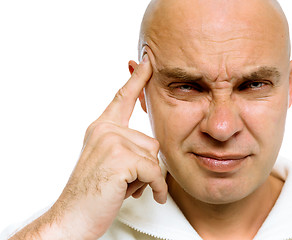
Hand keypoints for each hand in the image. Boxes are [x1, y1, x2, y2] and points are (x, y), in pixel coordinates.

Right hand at [14, 54, 167, 239]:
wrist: (72, 217)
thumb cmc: (92, 192)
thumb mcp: (108, 162)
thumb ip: (126, 147)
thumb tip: (150, 147)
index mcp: (102, 129)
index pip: (122, 98)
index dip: (137, 80)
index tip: (146, 62)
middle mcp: (106, 131)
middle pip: (151, 142)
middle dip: (145, 166)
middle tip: (123, 180)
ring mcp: (112, 142)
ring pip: (153, 157)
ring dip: (145, 178)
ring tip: (123, 186)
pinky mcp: (120, 158)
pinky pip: (154, 172)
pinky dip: (154, 188)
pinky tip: (139, 194)